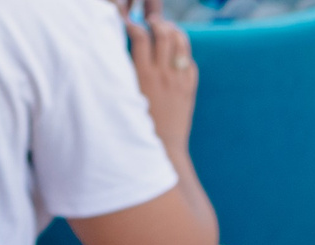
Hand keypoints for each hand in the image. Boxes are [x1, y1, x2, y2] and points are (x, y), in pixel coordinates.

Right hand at [126, 0, 198, 156]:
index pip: (140, 38)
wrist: (162, 151)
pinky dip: (184, 55)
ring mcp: (179, 81)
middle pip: (163, 34)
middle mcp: (163, 75)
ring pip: (181, 43)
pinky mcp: (189, 89)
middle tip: (152, 23)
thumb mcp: (126, 100)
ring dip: (174, 32)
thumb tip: (123, 55)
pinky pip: (190, 63)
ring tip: (168, 30)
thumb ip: (127, 77)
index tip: (130, 24)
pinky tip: (177, 55)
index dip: (134, 26)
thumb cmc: (137, 128)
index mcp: (143, 77)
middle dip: (157, 24)